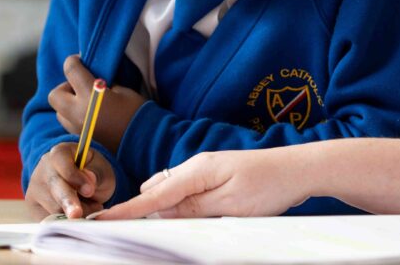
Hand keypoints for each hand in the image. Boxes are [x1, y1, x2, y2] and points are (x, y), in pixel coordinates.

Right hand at [25, 142, 116, 219]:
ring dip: (76, 213)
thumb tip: (89, 179)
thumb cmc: (93, 173)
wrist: (82, 186)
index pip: (62, 164)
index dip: (75, 177)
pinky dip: (65, 222)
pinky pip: (48, 221)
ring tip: (90, 206)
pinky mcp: (33, 209)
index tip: (89, 190)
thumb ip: (97, 173)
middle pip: (54, 189)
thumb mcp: (101, 169)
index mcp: (59, 153)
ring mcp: (35, 190)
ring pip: (53, 208)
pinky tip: (77, 215)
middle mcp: (42, 170)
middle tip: (77, 214)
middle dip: (68, 202)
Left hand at [49, 55, 146, 152]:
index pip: (71, 71)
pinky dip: (74, 117)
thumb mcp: (123, 90)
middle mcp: (78, 113)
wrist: (145, 142)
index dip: (73, 61)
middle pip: (55, 95)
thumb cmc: (137, 113)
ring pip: (59, 112)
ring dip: (68, 104)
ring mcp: (77, 129)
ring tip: (86, 103)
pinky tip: (89, 115)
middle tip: (81, 86)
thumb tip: (95, 81)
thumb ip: (104, 84)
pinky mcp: (81, 139)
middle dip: (65, 87)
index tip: (80, 59)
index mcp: (90, 96)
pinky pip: (68, 124)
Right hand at [97, 148, 313, 219]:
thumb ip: (192, 208)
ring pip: (170, 191)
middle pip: (155, 191)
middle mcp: (197, 167)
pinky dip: (178, 205)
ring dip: (161, 208)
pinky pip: (185, 192)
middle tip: (125, 232)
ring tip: (158, 228)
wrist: (300, 170)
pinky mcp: (215, 179)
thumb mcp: (229, 204)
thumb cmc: (269, 185)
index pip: (153, 195)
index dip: (125, 210)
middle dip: (140, 210)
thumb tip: (158, 212)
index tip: (99, 219)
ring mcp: (206, 172)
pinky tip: (184, 218)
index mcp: (197, 171)